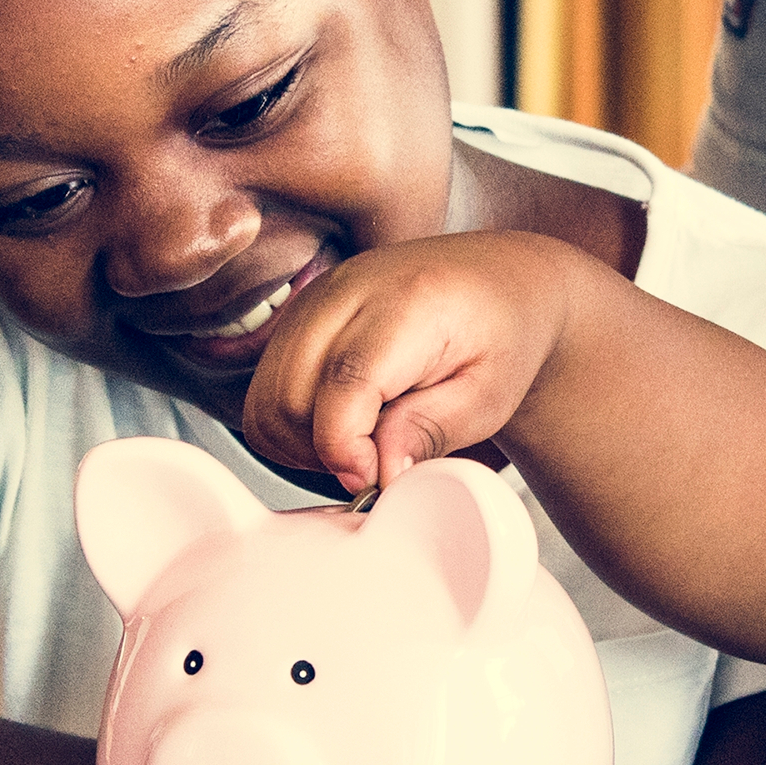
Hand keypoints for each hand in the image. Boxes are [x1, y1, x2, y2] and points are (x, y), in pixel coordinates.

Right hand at [241, 232, 588, 496]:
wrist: (498, 285)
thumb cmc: (501, 334)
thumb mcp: (487, 395)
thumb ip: (429, 430)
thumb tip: (377, 473)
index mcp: (408, 302)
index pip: (345, 382)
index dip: (347, 447)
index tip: (372, 480)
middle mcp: (347, 290)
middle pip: (289, 396)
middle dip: (323, 453)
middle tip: (374, 468)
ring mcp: (315, 300)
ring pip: (266, 400)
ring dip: (300, 444)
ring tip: (359, 448)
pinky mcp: (297, 317)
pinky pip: (264, 390)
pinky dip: (289, 426)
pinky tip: (338, 428)